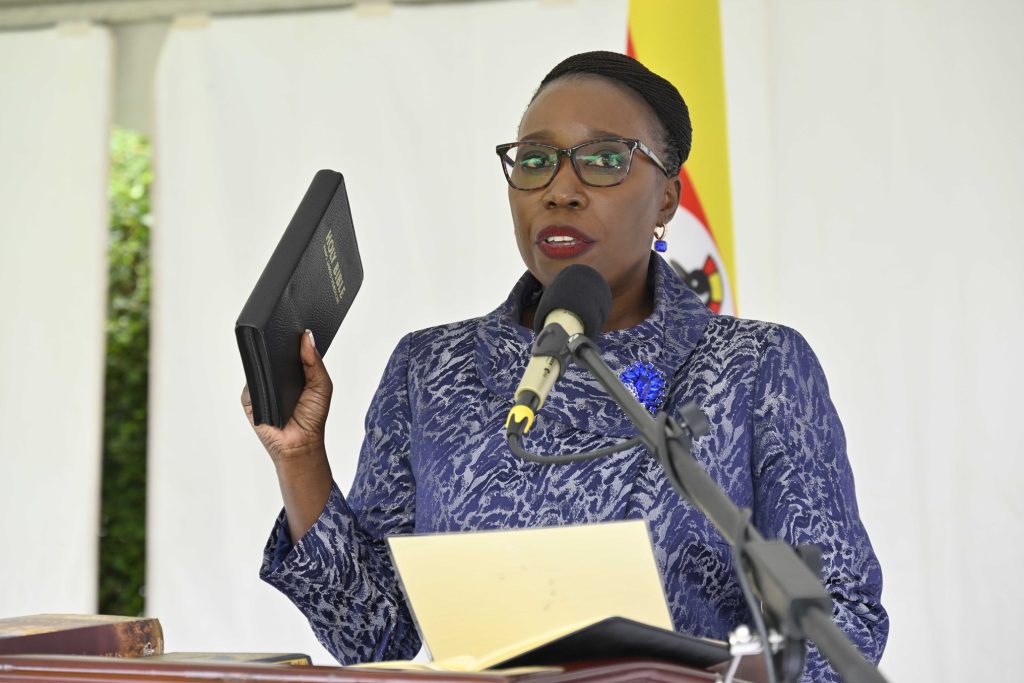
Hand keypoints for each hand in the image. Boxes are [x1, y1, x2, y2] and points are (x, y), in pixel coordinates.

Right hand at [241, 329, 332, 465]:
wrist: (299, 443)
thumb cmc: (312, 417)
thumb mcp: (322, 385)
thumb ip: (314, 361)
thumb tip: (307, 337)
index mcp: (293, 372)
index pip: (289, 349)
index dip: (291, 337)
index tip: (293, 322)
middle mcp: (276, 377)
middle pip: (271, 354)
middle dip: (277, 344)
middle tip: (282, 330)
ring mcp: (261, 386)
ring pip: (259, 366)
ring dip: (265, 358)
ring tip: (274, 348)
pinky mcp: (250, 397)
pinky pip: (251, 382)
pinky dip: (258, 377)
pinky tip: (266, 374)